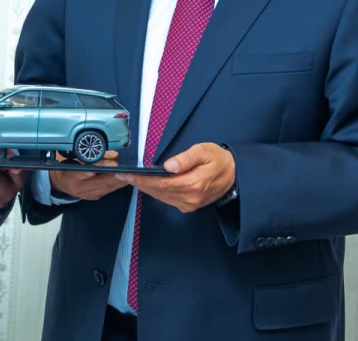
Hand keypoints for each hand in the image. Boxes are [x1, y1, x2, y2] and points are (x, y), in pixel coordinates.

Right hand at [48, 150, 126, 200]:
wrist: (61, 183)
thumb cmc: (68, 166)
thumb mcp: (72, 158)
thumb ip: (88, 156)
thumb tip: (110, 152)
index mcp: (70, 176)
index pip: (83, 171)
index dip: (95, 168)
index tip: (106, 165)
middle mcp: (79, 187)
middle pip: (99, 181)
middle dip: (114, 174)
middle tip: (126, 168)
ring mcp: (87, 195)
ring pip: (107, 187)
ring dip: (119, 180)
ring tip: (130, 174)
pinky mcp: (93, 197)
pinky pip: (108, 190)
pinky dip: (117, 184)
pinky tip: (125, 179)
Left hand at [117, 143, 234, 212]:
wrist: (235, 175)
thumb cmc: (220, 161)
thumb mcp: (205, 151)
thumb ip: (186, 158)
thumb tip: (170, 165)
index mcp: (194, 183)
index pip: (161, 183)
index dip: (142, 180)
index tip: (128, 175)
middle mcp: (190, 197)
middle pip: (158, 191)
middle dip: (139, 183)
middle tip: (122, 176)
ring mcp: (189, 203)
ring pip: (161, 196)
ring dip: (145, 188)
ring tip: (130, 179)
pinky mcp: (188, 205)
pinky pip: (167, 199)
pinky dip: (155, 192)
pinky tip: (146, 184)